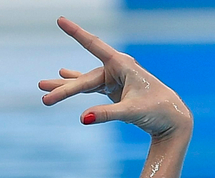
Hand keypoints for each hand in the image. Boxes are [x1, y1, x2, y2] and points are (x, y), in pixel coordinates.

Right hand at [38, 17, 192, 139]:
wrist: (172, 120)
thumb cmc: (157, 110)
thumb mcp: (131, 112)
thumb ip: (105, 115)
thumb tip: (81, 119)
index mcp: (122, 65)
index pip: (94, 45)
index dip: (76, 33)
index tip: (60, 20)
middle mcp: (116, 69)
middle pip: (84, 79)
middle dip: (64, 89)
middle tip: (44, 99)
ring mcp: (114, 79)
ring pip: (84, 83)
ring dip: (64, 87)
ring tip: (42, 87)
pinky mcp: (113, 90)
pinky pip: (89, 87)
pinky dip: (76, 85)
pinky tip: (63, 76)